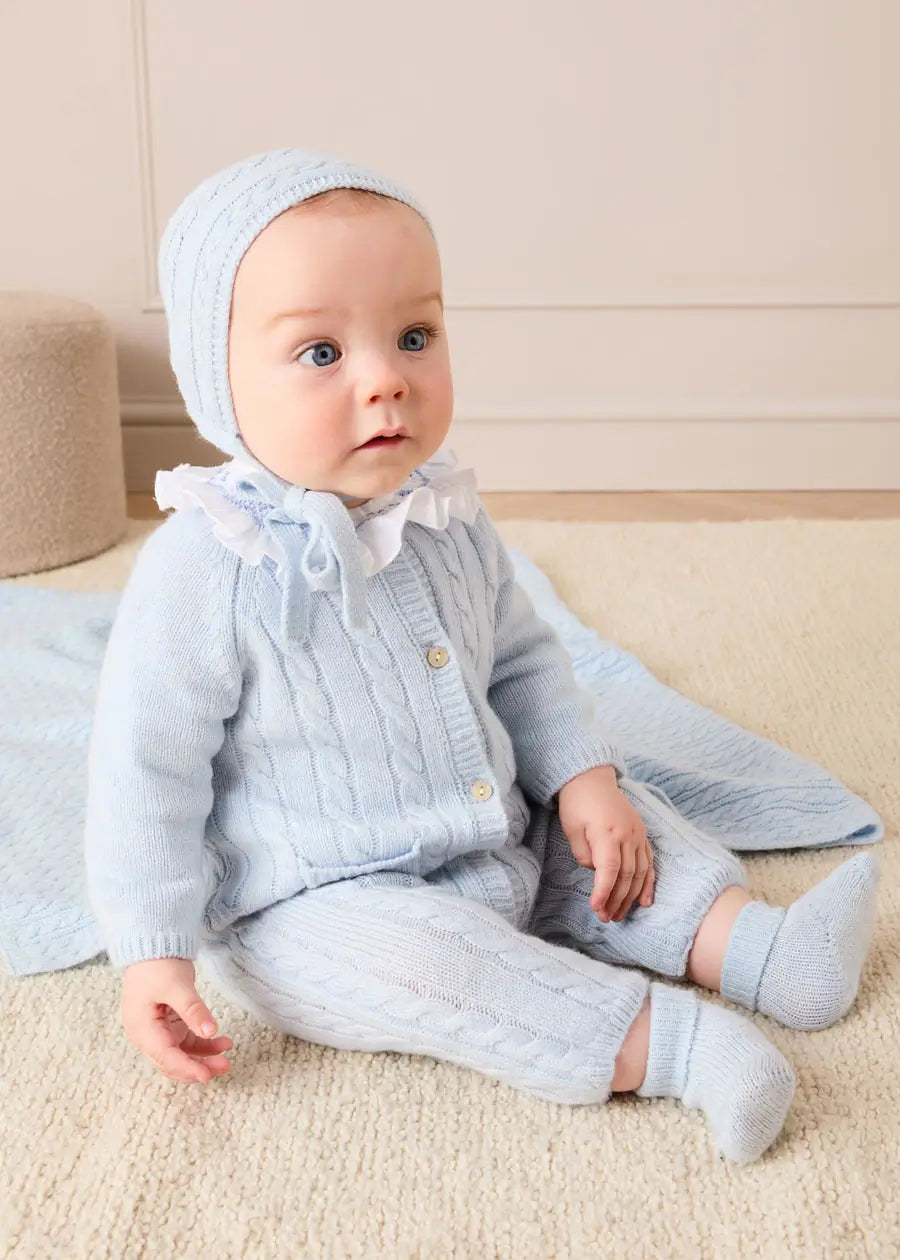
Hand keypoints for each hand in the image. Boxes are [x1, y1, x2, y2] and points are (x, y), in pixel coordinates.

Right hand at [121, 956, 232, 1083]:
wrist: (153, 944)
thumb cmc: (158, 963)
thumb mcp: (177, 986)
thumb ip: (193, 1010)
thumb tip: (211, 1032)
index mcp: (141, 1028)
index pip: (165, 1057)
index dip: (186, 1068)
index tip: (207, 1075)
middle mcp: (146, 1034)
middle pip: (171, 1061)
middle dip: (197, 1067)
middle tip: (224, 1067)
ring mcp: (157, 1030)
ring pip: (180, 1054)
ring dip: (202, 1058)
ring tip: (226, 1058)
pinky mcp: (168, 1024)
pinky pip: (186, 1041)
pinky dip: (203, 1044)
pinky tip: (222, 1042)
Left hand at [557, 766, 654, 921]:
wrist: (591, 779)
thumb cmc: (576, 804)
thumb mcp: (572, 829)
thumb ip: (584, 854)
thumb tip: (596, 872)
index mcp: (607, 833)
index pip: (609, 870)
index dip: (604, 891)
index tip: (596, 907)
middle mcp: (627, 835)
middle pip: (626, 875)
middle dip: (616, 900)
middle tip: (605, 917)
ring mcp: (638, 834)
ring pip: (640, 872)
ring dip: (631, 897)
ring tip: (619, 914)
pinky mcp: (642, 834)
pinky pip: (649, 862)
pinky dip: (648, 883)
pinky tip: (645, 901)